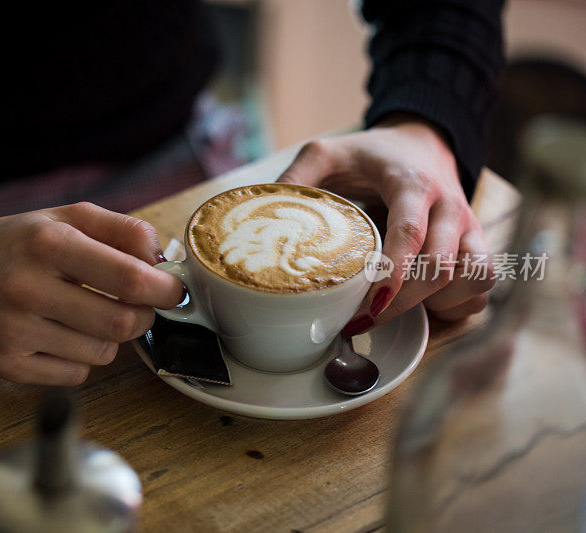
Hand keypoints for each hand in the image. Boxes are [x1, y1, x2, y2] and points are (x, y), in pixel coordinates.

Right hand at [0, 202, 181, 384]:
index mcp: (49, 244)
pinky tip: (59, 335)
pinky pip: (74, 376)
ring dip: (108, 338)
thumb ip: (119, 229)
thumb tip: (162, 258)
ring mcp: (15, 332)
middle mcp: (29, 288)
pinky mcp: (5, 365)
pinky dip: (80, 359)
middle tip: (136, 305)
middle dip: (142, 316)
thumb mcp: (62, 217)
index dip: (165, 289)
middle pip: (122, 323)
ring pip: (102, 354)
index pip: (130, 279)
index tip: (174, 291)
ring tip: (86, 316)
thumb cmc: (8, 243)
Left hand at [278, 115, 493, 334]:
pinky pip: (483, 287)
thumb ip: (298, 177)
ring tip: (398, 308)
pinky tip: (425, 304)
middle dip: (402, 302)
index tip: (370, 302)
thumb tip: (267, 212)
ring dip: (437, 303)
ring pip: (475, 278)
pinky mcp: (478, 245)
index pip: (410, 231)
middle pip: (441, 266)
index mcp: (412, 184)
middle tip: (360, 320)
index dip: (393, 270)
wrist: (424, 142)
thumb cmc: (373, 155)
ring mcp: (470, 228)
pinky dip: (459, 304)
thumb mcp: (328, 153)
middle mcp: (450, 207)